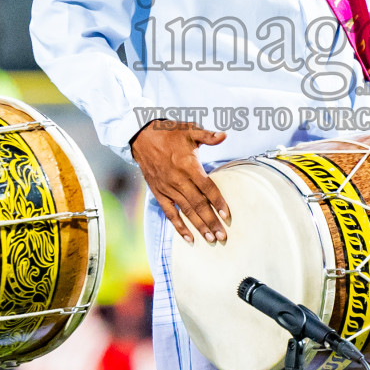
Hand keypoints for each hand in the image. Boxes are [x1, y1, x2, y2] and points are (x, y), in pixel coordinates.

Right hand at [130, 120, 229, 243]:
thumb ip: (207, 136)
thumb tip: (224, 136)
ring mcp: (168, 188)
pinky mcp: (159, 193)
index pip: (207, 188)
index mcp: (188, 165)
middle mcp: (178, 180)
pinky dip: (179, 226)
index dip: (218, 202)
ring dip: (199, 227)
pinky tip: (189, 238)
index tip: (227, 215)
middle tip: (222, 236)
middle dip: (211, 222)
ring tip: (211, 239)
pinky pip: (170, 213)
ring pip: (186, 211)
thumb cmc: (169, 133)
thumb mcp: (190, 129)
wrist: (142, 137)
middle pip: (198, 204)